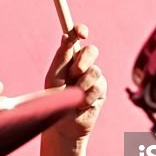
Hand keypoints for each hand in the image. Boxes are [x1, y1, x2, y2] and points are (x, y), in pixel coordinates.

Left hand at [44, 24, 106, 140]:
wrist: (63, 124)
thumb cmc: (55, 99)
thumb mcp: (54, 76)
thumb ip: (61, 57)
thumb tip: (65, 36)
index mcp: (69, 58)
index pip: (76, 38)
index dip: (80, 31)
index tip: (81, 32)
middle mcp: (83, 64)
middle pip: (91, 51)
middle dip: (84, 60)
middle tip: (75, 72)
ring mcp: (94, 76)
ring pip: (95, 70)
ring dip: (82, 84)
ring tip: (74, 96)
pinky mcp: (101, 90)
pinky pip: (98, 87)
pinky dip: (87, 97)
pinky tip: (81, 105)